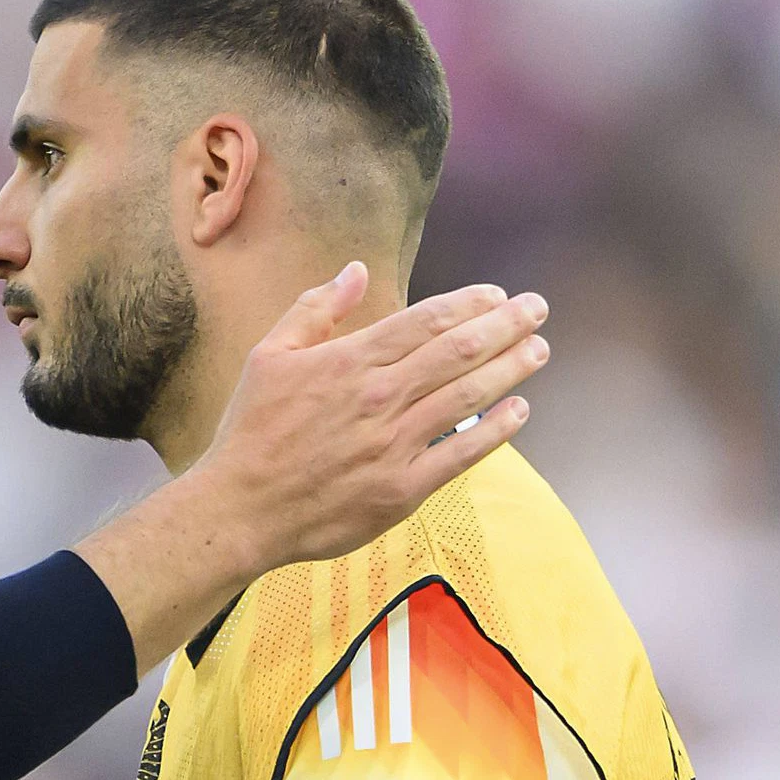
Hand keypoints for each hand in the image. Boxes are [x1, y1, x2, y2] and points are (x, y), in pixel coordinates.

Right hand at [193, 269, 546, 574]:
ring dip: (511, 369)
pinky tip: (519, 411)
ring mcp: (394, 445)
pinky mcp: (402, 489)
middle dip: (507, 326)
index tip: (497, 295)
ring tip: (539, 351)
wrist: (240, 509)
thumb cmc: (251, 431)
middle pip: (459, 351)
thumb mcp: (269, 355)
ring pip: (468, 397)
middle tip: (537, 310)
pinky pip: (461, 454)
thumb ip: (315, 309)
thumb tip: (354, 270)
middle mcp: (379, 398)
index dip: (470, 303)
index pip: (426, 321)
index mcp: (349, 361)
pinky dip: (497, 430)